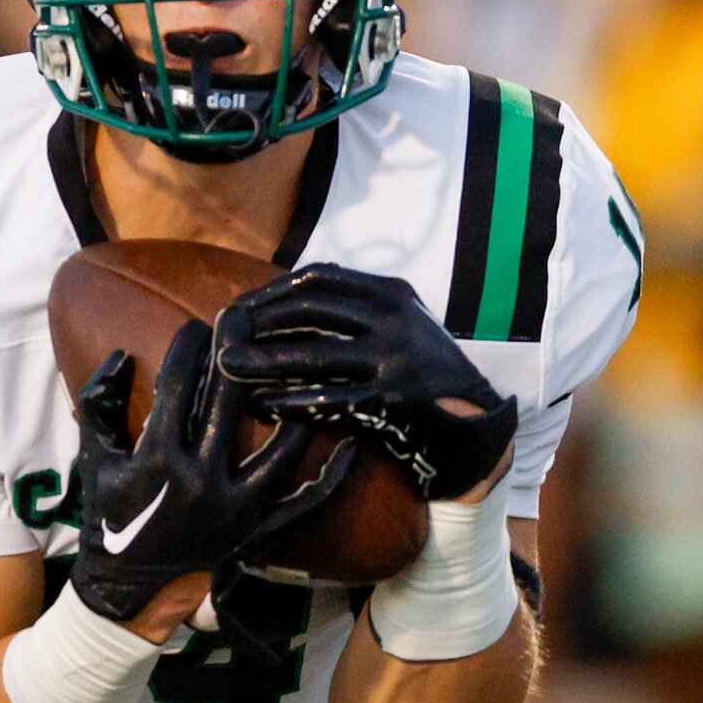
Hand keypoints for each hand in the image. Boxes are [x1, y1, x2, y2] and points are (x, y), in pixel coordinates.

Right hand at [68, 319, 356, 624]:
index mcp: (157, 459)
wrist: (130, 586)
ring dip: (294, 405)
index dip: (188, 348)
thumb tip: (118, 356)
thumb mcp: (95, 458)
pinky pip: (304, 505)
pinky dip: (332, 478)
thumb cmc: (110, 516)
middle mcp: (200, 481)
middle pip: (229, 404)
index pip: (176, 386)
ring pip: (279, 449)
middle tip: (248, 322)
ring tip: (303, 366)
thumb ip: (98, 405)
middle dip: (238, 355)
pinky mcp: (258, 533)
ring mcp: (236, 510)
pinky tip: (353, 445)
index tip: (197, 326)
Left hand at [213, 265, 516, 500]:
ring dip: (263, 360)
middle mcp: (395, 320)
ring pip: (313, 355)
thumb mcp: (400, 322)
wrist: (477, 423)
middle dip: (260, 321)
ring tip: (226, 366)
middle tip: (224, 334)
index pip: (320, 278)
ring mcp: (395, 360)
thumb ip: (355, 305)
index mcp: (392, 293)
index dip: (274, 290)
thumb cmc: (425, 371)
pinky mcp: (392, 401)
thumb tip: (283, 295)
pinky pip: (329, 399)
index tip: (243, 306)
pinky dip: (290, 401)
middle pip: (310, 310)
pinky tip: (261, 405)